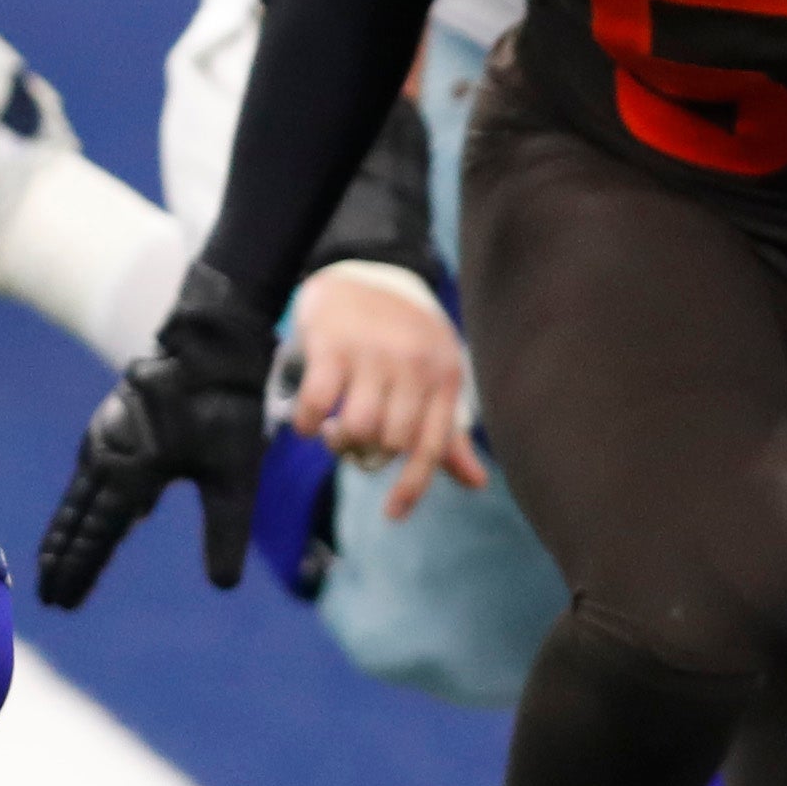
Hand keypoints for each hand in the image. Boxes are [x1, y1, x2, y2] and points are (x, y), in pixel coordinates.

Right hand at [37, 279, 275, 606]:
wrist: (212, 348)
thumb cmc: (226, 412)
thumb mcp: (235, 478)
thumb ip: (226, 533)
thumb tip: (224, 588)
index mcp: (132, 474)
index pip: (98, 535)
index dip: (80, 570)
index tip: (62, 601)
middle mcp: (108, 456)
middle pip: (77, 519)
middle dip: (63, 558)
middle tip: (47, 595)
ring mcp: (104, 436)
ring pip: (78, 494)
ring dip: (66, 530)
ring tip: (54, 560)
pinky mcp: (111, 422)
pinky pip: (89, 471)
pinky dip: (83, 500)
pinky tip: (94, 511)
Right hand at [287, 264, 484, 521]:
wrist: (363, 271)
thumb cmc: (403, 337)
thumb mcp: (434, 376)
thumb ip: (448, 431)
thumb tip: (477, 482)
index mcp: (445, 377)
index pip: (433, 445)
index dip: (412, 486)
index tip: (392, 514)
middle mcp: (414, 366)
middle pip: (390, 442)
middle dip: (368, 454)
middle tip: (356, 443)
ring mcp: (373, 354)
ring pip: (357, 428)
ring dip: (339, 442)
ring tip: (335, 431)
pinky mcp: (333, 345)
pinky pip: (319, 405)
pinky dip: (308, 424)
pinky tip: (309, 421)